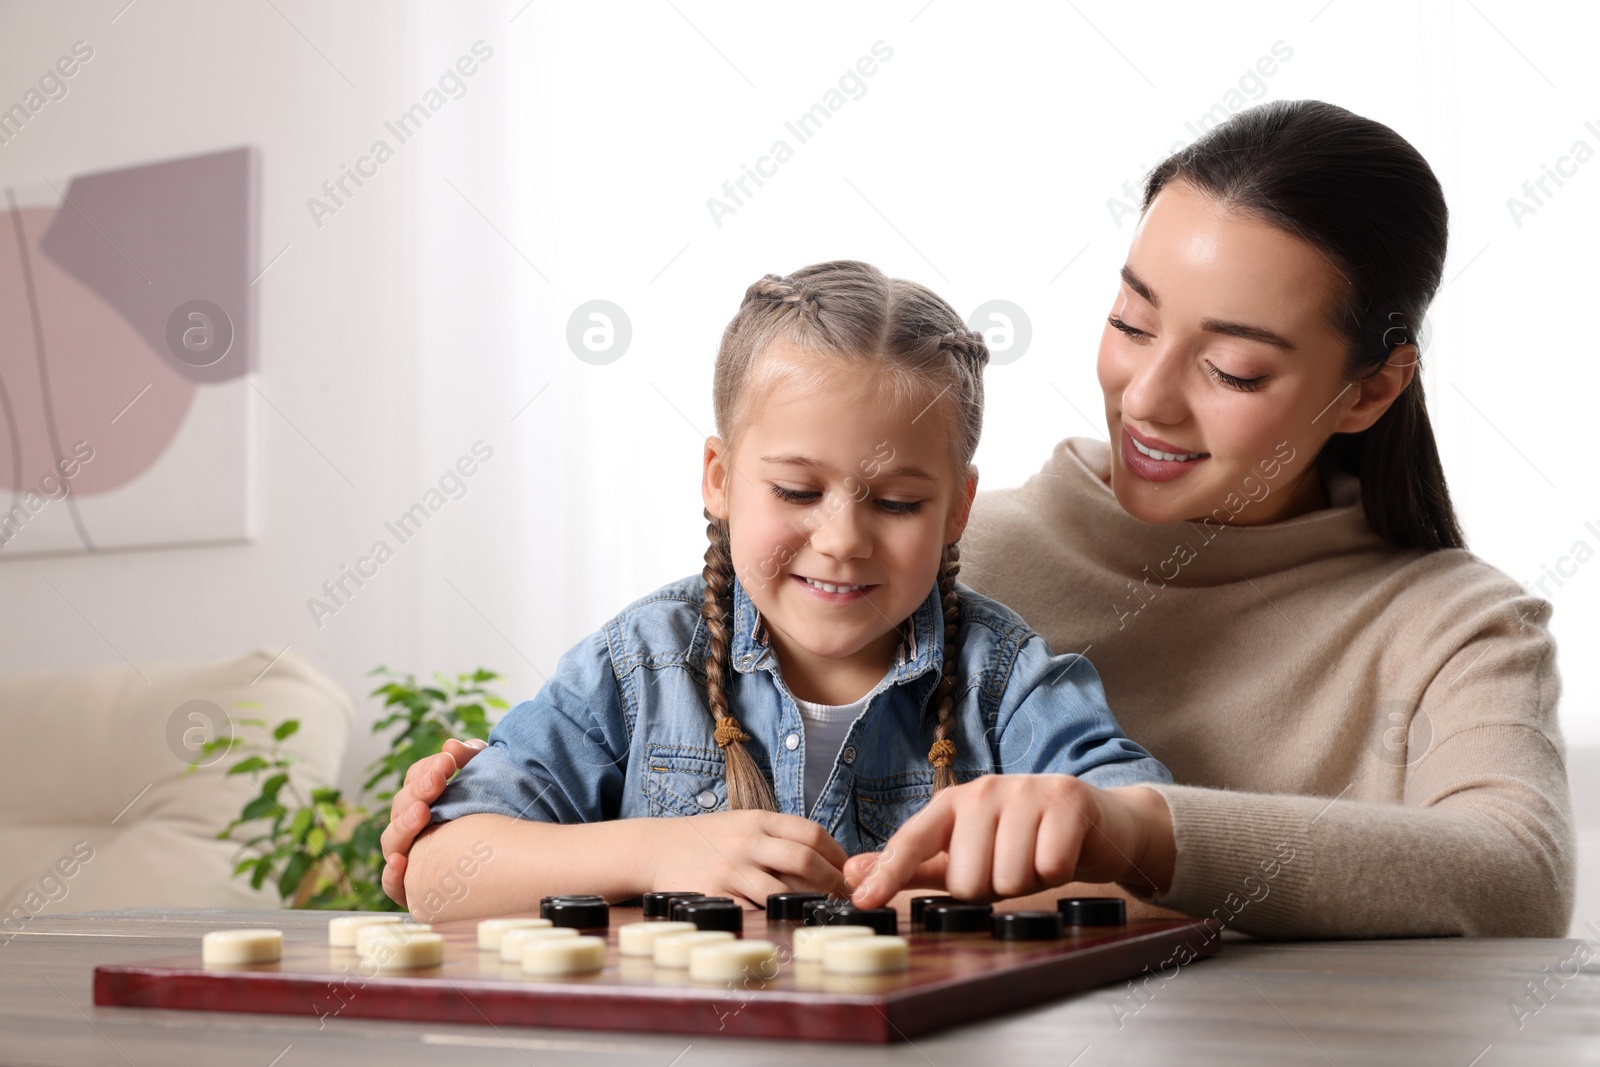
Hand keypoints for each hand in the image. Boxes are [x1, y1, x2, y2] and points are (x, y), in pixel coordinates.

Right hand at [381, 738, 486, 906]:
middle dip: (419, 790)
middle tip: (439, 778)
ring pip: (392, 841)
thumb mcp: (490, 777)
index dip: (426, 769)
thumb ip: (472, 757)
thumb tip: (451, 745)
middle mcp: (414, 827)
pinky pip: (394, 885)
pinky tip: (401, 862)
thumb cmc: (500, 811)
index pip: (414, 779)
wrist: (520, 857)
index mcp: (427, 798)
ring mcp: (413, 856)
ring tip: (423, 811)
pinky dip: (392, 874)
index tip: (448, 761)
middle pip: (401, 806)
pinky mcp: (416, 888)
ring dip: (403, 825)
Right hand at [646, 811, 852, 907]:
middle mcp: (746, 842)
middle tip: (844, 900)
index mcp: (759, 820)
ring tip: (821, 916)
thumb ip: (780, 836)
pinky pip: (754, 911)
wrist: (656, 848)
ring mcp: (730, 869)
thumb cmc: (709, 840)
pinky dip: (775, 919)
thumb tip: (830, 859)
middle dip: (832, 883)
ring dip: (808, 906)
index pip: (812, 834)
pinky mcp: (715, 895)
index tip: (850, 873)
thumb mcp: (744, 824)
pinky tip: (786, 924)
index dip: (838, 856)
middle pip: (804, 861)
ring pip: (783, 891)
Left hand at [843, 776, 1173, 908]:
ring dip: (1027, 883)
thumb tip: (853, 873)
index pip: (912, 841)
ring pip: (1009, 878)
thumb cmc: (1025, 841)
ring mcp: (1025, 789)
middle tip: (1012, 866)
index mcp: (952, 803)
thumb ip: (913, 865)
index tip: (863, 901)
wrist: (1098, 825)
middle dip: (993, 888)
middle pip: (968, 880)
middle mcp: (984, 790)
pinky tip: (1062, 853)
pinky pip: (1050, 866)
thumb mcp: (969, 852)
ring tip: (1036, 859)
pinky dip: (1058, 874)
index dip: (888, 874)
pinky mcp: (1066, 797)